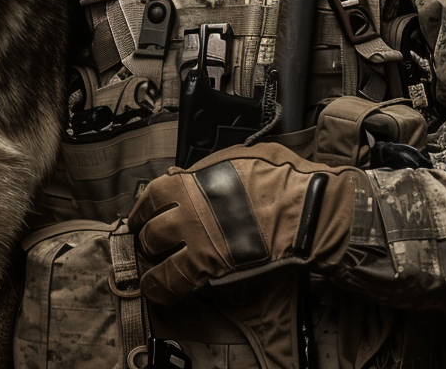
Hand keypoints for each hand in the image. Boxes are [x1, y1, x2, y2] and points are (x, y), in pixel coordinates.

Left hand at [127, 141, 364, 304]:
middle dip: (147, 236)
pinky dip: (162, 287)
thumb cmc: (279, 178)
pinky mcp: (211, 267)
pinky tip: (157, 289)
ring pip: (156, 254)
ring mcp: (197, 239)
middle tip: (149, 243)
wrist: (304, 209)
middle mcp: (188, 209)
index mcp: (193, 180)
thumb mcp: (239, 157)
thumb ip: (208, 169)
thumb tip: (190, 175)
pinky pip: (174, 280)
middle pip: (150, 227)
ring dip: (152, 261)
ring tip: (152, 267)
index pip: (151, 195)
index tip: (141, 216)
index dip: (143, 208)